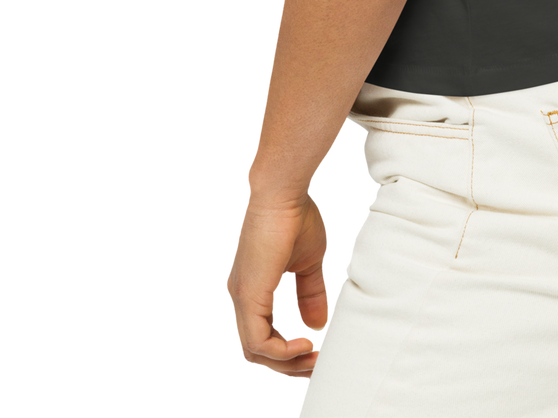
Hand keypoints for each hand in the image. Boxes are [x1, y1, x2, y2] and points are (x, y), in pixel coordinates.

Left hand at [224, 191, 332, 380]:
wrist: (283, 191)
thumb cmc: (296, 216)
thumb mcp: (309, 263)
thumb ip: (310, 294)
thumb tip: (318, 324)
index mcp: (251, 289)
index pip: (261, 335)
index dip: (287, 351)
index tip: (315, 352)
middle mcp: (239, 298)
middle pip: (255, 352)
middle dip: (287, 366)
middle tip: (315, 365)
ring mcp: (240, 298)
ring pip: (254, 352)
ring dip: (286, 363)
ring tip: (313, 357)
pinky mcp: (248, 296)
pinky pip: (258, 342)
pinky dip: (283, 351)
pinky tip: (306, 342)